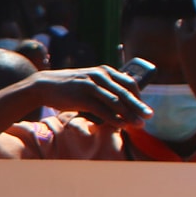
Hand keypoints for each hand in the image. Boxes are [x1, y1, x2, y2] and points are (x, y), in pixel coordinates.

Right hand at [30, 67, 147, 126]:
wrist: (45, 86)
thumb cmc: (70, 86)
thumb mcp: (90, 81)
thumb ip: (106, 87)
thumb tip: (122, 101)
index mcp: (105, 71)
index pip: (129, 83)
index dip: (139, 97)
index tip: (144, 109)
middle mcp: (100, 76)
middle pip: (126, 92)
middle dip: (139, 106)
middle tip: (149, 117)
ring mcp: (91, 86)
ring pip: (116, 102)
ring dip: (129, 115)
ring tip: (138, 125)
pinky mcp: (82, 97)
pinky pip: (102, 110)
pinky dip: (114, 118)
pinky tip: (122, 125)